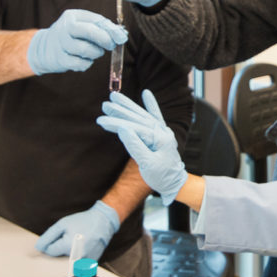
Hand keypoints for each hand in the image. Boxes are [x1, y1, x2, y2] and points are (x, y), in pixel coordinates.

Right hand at [27, 9, 126, 74]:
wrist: (44, 48)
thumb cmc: (71, 36)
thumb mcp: (82, 25)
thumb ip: (102, 27)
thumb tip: (121, 34)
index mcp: (72, 16)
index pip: (95, 20)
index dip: (111, 29)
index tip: (121, 36)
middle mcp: (64, 28)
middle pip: (89, 31)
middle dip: (105, 39)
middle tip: (110, 45)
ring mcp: (60, 44)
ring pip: (85, 49)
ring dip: (95, 53)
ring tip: (95, 52)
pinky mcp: (60, 59)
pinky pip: (80, 63)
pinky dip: (87, 63)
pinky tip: (85, 60)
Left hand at [35, 200, 120, 260]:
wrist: (103, 221)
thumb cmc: (83, 221)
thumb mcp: (63, 224)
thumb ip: (48, 236)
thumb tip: (39, 247)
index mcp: (68, 246)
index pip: (50, 251)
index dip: (52, 243)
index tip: (59, 238)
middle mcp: (77, 256)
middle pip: (59, 258)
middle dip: (61, 250)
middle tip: (70, 239)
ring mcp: (85, 261)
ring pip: (69, 261)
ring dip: (70, 254)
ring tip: (78, 243)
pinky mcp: (91, 263)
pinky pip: (79, 263)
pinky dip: (78, 256)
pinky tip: (83, 247)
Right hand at [97, 89, 186, 204]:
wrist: (175, 183)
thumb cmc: (161, 176)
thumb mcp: (147, 164)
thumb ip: (135, 146)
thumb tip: (123, 129)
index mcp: (160, 138)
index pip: (135, 128)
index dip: (117, 123)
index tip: (101, 120)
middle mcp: (162, 131)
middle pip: (138, 118)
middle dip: (120, 111)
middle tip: (104, 104)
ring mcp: (162, 131)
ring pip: (143, 115)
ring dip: (128, 106)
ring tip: (114, 96)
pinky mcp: (161, 133)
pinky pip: (156, 116)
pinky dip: (151, 105)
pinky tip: (146, 93)